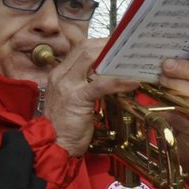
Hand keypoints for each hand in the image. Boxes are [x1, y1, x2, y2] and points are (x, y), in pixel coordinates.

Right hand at [41, 38, 139, 156]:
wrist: (54, 145)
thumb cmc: (66, 125)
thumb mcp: (71, 99)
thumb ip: (83, 84)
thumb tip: (106, 75)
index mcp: (59, 74)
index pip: (79, 48)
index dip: (100, 43)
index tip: (117, 45)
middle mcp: (60, 76)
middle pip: (85, 48)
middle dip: (108, 44)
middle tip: (129, 47)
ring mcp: (67, 86)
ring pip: (91, 59)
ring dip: (115, 57)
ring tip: (134, 60)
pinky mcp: (77, 99)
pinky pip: (101, 84)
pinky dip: (119, 81)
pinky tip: (133, 82)